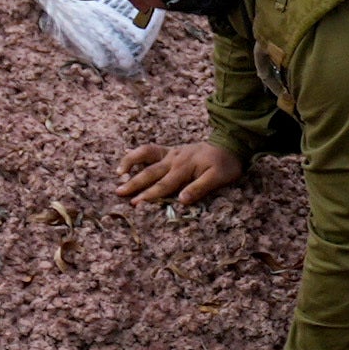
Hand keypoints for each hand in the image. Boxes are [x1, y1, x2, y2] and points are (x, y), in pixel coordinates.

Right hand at [122, 140, 246, 207]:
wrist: (230, 145)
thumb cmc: (225, 165)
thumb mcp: (219, 178)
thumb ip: (199, 188)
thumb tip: (181, 200)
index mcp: (184, 167)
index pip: (164, 185)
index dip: (150, 195)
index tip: (136, 204)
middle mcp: (174, 159)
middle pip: (150, 172)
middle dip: (135, 184)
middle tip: (119, 193)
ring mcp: (171, 153)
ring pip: (145, 155)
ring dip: (130, 163)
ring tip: (118, 175)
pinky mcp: (170, 150)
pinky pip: (150, 150)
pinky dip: (136, 154)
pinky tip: (126, 161)